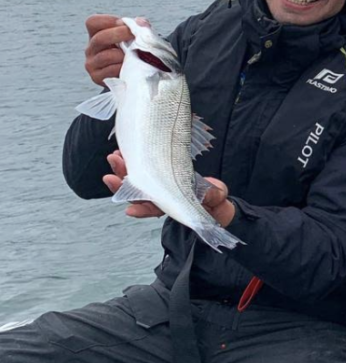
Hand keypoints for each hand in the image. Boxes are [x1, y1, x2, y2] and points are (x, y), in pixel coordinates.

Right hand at [85, 15, 132, 85]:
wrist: (133, 76)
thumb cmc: (132, 52)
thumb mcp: (133, 37)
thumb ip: (138, 27)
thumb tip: (141, 23)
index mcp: (96, 34)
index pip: (93, 22)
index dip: (108, 20)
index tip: (124, 23)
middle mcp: (91, 48)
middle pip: (100, 38)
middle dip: (120, 34)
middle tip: (135, 34)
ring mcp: (92, 64)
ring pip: (106, 56)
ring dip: (124, 54)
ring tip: (136, 54)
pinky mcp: (97, 77)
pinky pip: (111, 71)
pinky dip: (124, 68)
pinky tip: (132, 67)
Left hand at [103, 151, 235, 226]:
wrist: (214, 195)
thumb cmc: (213, 198)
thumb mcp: (216, 197)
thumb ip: (212, 195)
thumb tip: (209, 193)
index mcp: (173, 204)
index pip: (155, 208)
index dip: (143, 209)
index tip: (131, 209)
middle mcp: (161, 195)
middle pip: (138, 193)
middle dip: (123, 185)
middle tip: (111, 176)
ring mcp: (158, 183)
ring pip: (135, 180)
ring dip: (122, 171)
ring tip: (114, 158)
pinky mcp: (158, 171)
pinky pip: (141, 168)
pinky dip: (130, 162)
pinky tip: (122, 153)